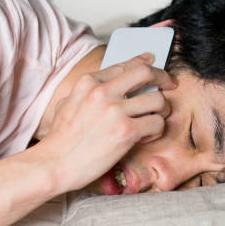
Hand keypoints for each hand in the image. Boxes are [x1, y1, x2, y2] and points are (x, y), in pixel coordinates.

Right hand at [37, 53, 175, 192]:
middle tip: (170, 84)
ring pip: (157, 100)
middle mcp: (103, 92)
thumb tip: (106, 86)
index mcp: (88, 82)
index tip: (153, 61)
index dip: (143, 62)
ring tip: (153, 121)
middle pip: (146, 73)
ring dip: (161, 111)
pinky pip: (157, 123)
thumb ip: (88, 92)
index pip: (124, 65)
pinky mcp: (126, 131)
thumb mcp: (68, 104)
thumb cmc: (60, 140)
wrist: (54, 164)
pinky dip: (156, 131)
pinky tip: (145, 137)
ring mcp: (115, 111)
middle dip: (163, 76)